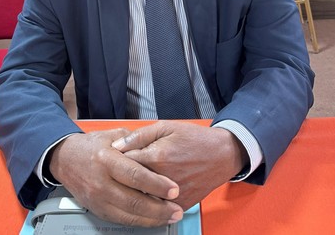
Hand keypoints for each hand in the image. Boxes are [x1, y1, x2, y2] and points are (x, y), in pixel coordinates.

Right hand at [49, 129, 183, 226]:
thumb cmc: (90, 146)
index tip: (174, 189)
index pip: (135, 175)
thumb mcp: (111, 135)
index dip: (156, 184)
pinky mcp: (97, 210)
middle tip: (178, 208)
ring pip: (129, 215)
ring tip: (171, 216)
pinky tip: (153, 219)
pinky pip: (121, 220)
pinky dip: (140, 222)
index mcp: (106, 160)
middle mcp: (101, 182)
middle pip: (134, 201)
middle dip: (160, 208)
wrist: (64, 159)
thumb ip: (134, 140)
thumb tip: (155, 146)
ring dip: (153, 218)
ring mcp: (98, 199)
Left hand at [112, 121, 248, 209]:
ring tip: (129, 183)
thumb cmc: (193, 138)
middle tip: (117, 172)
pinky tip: (145, 193)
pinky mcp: (180, 204)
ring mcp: (172, 195)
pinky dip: (149, 201)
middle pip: (130, 183)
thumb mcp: (165, 127)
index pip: (124, 162)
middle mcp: (163, 179)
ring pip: (141, 198)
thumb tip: (117, 146)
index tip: (114, 158)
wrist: (221, 154)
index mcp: (157, 157)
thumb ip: (139, 136)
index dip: (117, 159)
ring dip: (133, 191)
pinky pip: (157, 208)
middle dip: (121, 177)